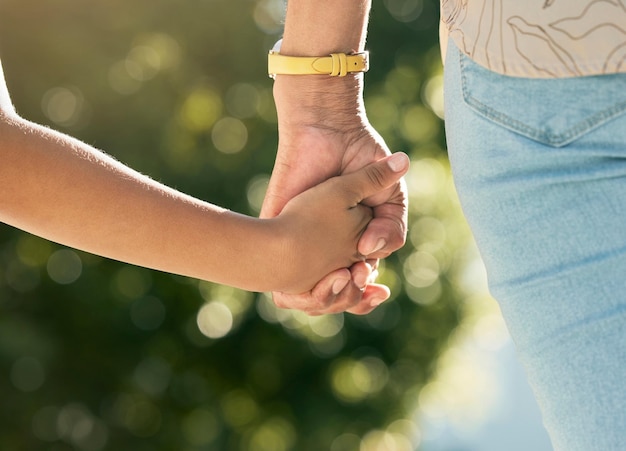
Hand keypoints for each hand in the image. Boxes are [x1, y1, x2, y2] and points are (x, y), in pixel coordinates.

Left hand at [261, 75, 408, 314]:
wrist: (328, 130)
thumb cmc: (360, 159)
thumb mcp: (388, 196)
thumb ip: (392, 224)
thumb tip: (375, 249)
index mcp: (353, 241)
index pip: (358, 283)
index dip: (368, 294)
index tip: (379, 290)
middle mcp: (327, 246)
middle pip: (335, 294)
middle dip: (351, 298)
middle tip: (361, 276)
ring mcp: (302, 240)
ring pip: (311, 292)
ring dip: (332, 296)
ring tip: (348, 276)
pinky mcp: (277, 229)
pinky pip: (282, 276)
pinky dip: (303, 289)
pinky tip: (326, 276)